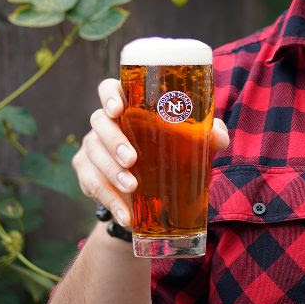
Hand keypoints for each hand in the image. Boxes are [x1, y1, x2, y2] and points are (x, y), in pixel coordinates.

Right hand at [74, 78, 229, 226]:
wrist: (148, 191)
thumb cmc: (169, 151)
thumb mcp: (188, 143)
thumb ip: (204, 135)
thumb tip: (218, 136)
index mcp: (127, 106)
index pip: (109, 89)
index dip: (109, 95)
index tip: (117, 109)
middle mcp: (105, 123)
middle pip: (99, 123)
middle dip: (114, 141)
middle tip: (132, 160)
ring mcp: (92, 147)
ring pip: (94, 155)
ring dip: (112, 173)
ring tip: (132, 188)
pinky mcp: (86, 172)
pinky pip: (92, 185)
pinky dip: (110, 201)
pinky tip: (125, 215)